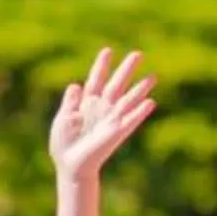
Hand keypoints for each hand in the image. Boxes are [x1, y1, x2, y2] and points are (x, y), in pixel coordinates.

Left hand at [49, 47, 155, 180]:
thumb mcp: (63, 119)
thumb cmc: (64, 143)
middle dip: (127, 70)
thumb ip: (70, 102)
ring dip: (140, 89)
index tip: (108, 50)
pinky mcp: (117, 132)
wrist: (70, 164)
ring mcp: (111, 119)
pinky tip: (151, 102)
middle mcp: (102, 108)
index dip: (102, 65)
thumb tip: (75, 85)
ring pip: (128, 100)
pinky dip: (140, 112)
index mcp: (87, 103)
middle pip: (116, 84)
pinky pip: (131, 120)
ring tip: (153, 76)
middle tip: (138, 54)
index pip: (96, 79)